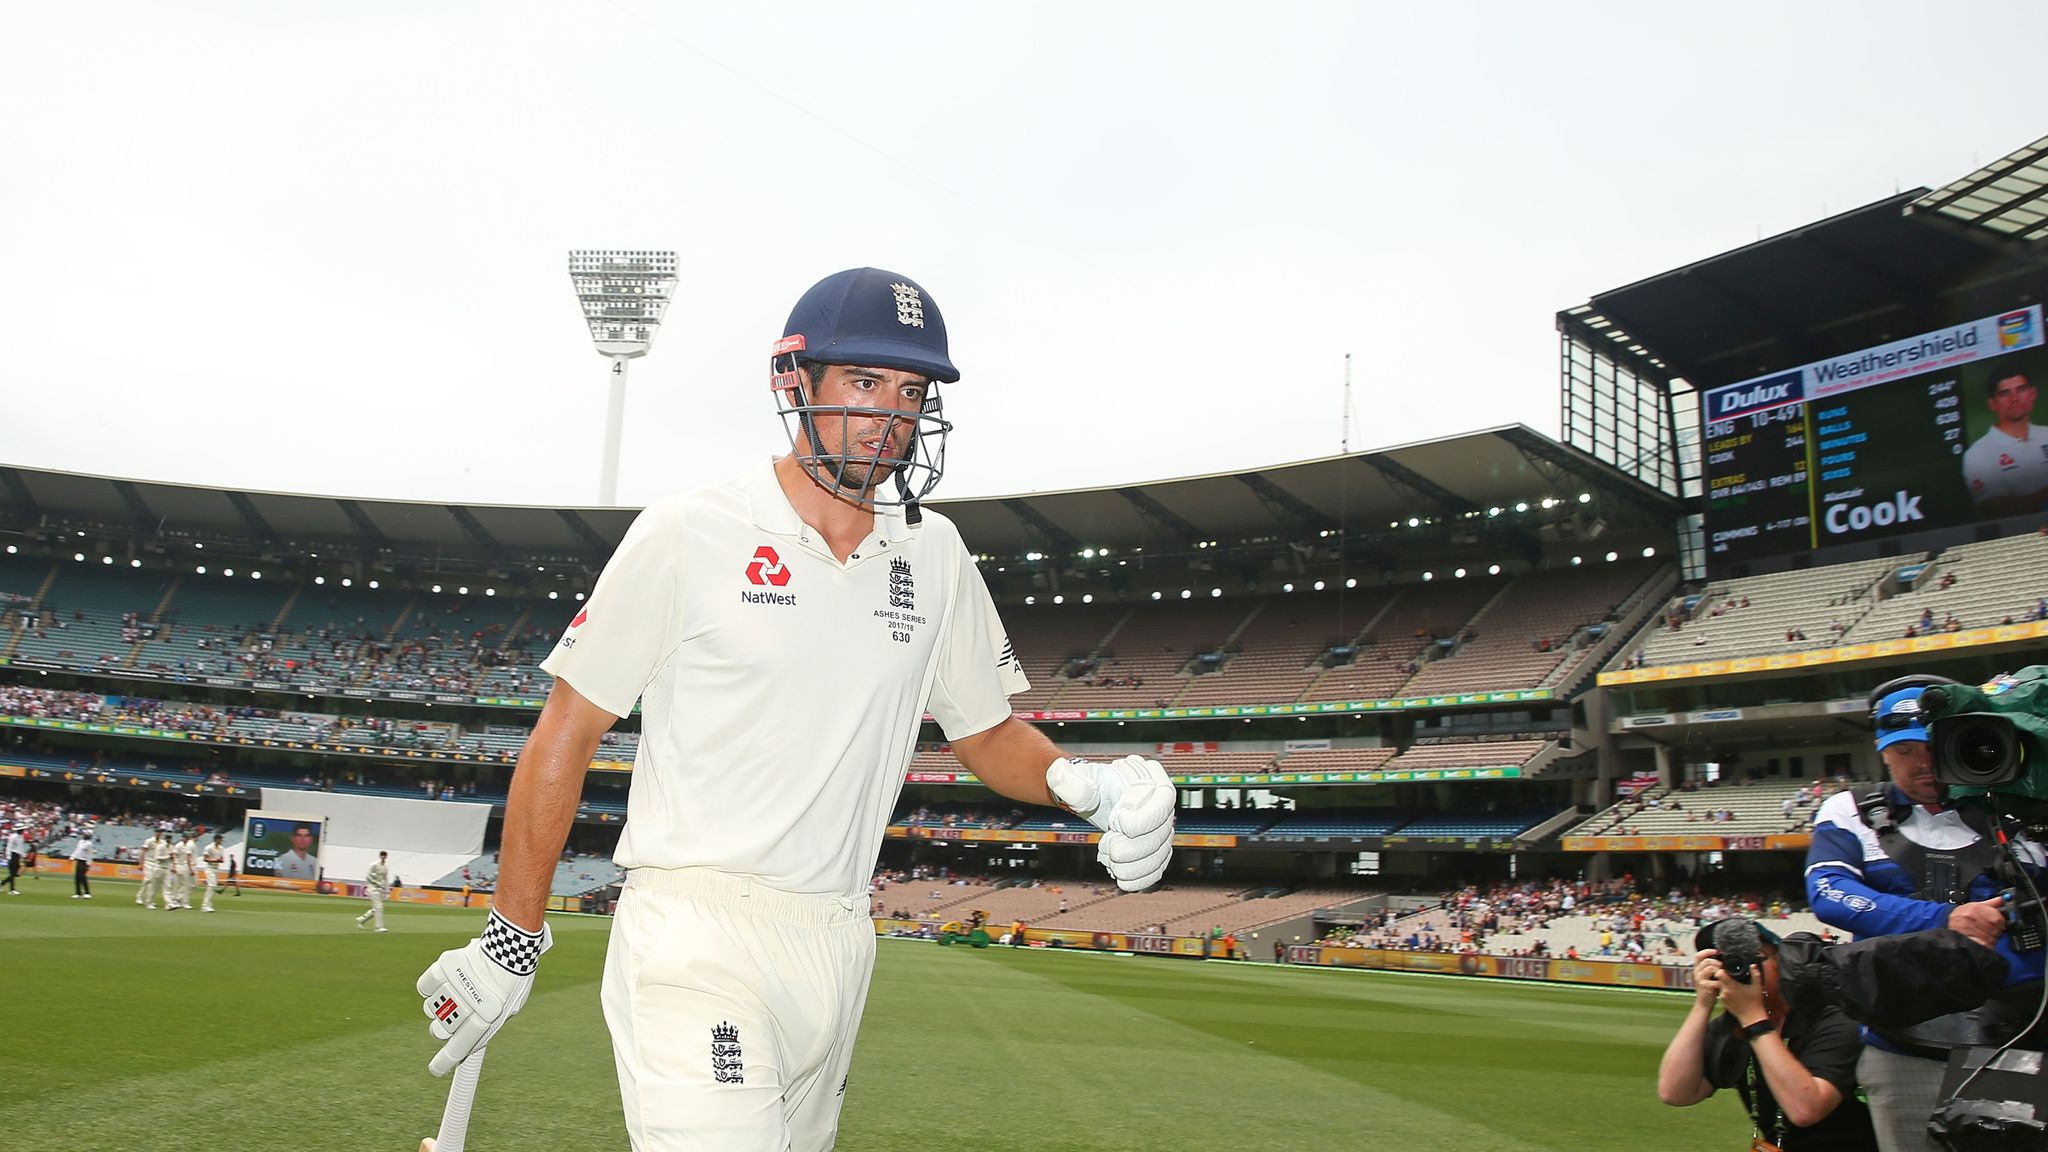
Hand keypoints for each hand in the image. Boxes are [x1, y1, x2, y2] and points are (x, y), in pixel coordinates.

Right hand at [416, 908, 551, 1074]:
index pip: (459, 1047)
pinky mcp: (445, 965)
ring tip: (458, 990)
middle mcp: (470, 1003)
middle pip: (439, 1030)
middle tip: (453, 1015)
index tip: (436, 1069)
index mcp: (489, 1016)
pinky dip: (431, 986)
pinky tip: (445, 980)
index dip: (445, 1062)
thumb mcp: (506, 1009)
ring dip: (440, 1004)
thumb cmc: (511, 980)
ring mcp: (455, 984)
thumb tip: (463, 1049)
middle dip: (444, 1027)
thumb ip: (485, 1028)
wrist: (511, 944)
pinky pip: (425, 987)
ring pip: (431, 1008)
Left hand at [1047, 754, 1175, 890]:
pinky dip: (1139, 878)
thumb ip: (1068, 780)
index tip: (1115, 822)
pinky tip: (1120, 878)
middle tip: (1106, 846)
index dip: (1144, 817)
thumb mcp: (1072, 777)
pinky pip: (1157, 868)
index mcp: (1149, 776)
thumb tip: (1076, 790)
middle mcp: (1162, 802)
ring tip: (1108, 859)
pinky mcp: (1156, 848)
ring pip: (1160, 854)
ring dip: (1132, 865)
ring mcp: (1162, 826)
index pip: (1165, 798)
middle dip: (1132, 847)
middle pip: (1162, 832)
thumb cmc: (1083, 784)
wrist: (1092, 797)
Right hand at [1692, 948, 1723, 1007]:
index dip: (1707, 951)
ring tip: (1722, 974)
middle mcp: (1697, 973)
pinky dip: (1721, 981)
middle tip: (1722, 966)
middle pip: (1706, 961)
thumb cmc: (1708, 989)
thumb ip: (1711, 968)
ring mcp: (1700, 979)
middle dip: (1717, 962)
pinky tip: (1722, 983)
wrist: (1704, 1003)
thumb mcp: (1707, 976)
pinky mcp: (1705, 986)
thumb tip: (1721, 959)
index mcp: (1697, 969)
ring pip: (1710, 968)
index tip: (1716, 951)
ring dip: (1719, 970)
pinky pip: (1715, 980)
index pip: (1698, 955)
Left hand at [1713, 953, 1765, 1023]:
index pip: (1720, 974)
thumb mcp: (1757, 987)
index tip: (1726, 968)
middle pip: (1718, 979)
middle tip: (1730, 975)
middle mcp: (1725, 991)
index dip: (1722, 969)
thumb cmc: (1755, 1003)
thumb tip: (1753, 966)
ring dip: (1724, 983)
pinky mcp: (1723, 1002)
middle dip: (1723, 976)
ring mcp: (1723, 997)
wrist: (1752, 1017)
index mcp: (1732, 986)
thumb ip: (1755, 974)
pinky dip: (1724, 991)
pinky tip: (1732, 992)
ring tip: (1732, 983)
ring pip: (1719, 985)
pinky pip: (1721, 993)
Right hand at [1950, 895, 2007, 949]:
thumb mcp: (1974, 906)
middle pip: (1996, 928)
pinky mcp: (1971, 941)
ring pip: (1992, 937)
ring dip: (1992, 938)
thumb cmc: (1961, 915)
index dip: (2001, 922)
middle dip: (1997, 930)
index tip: (1999, 923)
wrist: (1946, 923)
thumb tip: (2001, 899)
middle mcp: (1972, 919)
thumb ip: (1990, 903)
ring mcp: (1971, 930)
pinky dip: (1988, 944)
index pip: (1997, 918)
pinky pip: (1987, 944)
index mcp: (1975, 909)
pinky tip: (1983, 940)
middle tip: (1992, 929)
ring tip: (1985, 934)